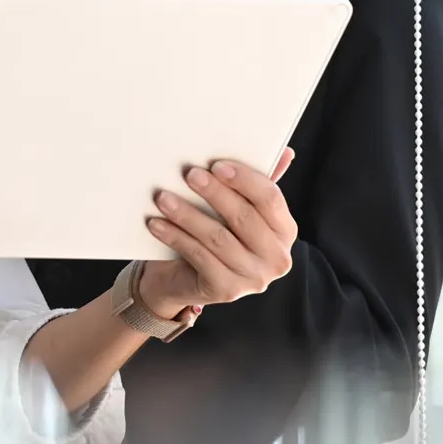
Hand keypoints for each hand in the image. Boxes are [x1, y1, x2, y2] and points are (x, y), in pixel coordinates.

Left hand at [138, 148, 297, 317]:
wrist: (183, 278)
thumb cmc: (214, 234)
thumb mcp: (234, 208)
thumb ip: (255, 185)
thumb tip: (285, 153)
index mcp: (284, 231)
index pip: (271, 199)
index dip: (245, 180)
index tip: (217, 165)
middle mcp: (276, 258)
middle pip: (244, 217)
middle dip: (215, 193)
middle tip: (190, 174)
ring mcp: (253, 278)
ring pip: (218, 238)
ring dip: (188, 214)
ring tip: (163, 198)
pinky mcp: (226, 290)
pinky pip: (198, 257)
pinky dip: (176, 237)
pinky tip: (157, 223)